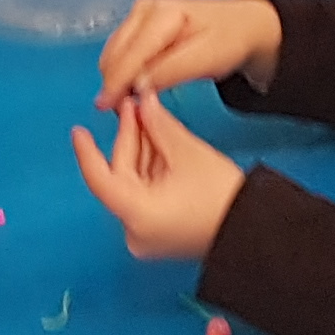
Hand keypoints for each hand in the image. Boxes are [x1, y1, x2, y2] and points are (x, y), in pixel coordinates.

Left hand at [68, 91, 245, 262]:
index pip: (99, 179)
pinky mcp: (162, 231)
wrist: (255, 229)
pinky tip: (158, 139)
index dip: (87, 152)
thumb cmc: (221, 195)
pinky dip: (152, 168)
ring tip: (148, 114)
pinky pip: (148, 194)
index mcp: (136, 214)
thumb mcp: (187, 152)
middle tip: (134, 103)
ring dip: (142, 149)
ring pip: (136, 182)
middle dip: (129, 137)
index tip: (79, 130)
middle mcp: (135, 230)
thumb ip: (158, 125)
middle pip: (121, 176)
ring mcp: (148, 233)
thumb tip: (143, 101)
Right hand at [97, 0, 283, 105]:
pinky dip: (120, 72)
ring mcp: (138, 14)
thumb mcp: (207, 58)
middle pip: (115, 53)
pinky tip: (132, 88)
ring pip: (112, 54)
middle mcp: (144, 9)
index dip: (118, 82)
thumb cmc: (226, 41)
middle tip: (121, 112)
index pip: (132, 54)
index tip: (107, 106)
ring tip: (128, 103)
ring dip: (114, 79)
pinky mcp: (136, 24)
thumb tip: (138, 86)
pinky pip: (119, 53)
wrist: (239, 25)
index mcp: (163, 14)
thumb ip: (172, 71)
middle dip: (113, 83)